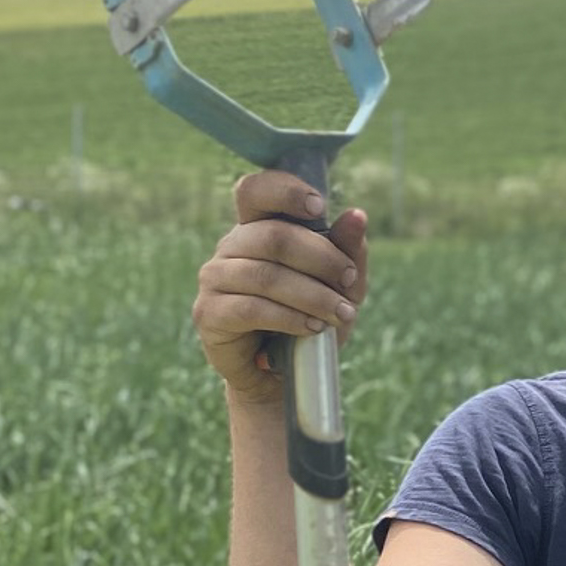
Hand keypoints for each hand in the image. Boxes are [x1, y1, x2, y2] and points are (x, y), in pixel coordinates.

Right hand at [192, 171, 366, 399]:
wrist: (284, 375)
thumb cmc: (311, 319)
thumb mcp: (340, 286)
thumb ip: (347, 251)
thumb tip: (357, 215)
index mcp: (258, 228)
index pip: (255, 190)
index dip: (284, 190)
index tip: (319, 206)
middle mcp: (230, 247)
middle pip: (273, 236)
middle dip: (322, 259)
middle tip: (349, 281)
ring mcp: (214, 278)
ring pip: (265, 275)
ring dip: (313, 295)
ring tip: (340, 314)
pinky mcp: (208, 313)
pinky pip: (250, 308)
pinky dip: (289, 317)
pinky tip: (312, 328)